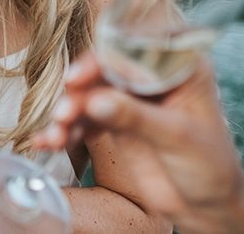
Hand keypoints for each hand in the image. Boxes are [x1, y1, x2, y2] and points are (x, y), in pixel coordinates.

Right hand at [34, 51, 243, 233]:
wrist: (204, 206)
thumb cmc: (208, 166)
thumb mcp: (177, 137)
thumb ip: (136, 117)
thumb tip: (96, 100)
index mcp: (175, 67)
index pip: (134, 50)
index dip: (102, 59)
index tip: (77, 78)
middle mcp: (147, 76)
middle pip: (102, 69)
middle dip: (78, 90)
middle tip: (64, 111)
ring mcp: (127, 97)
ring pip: (87, 94)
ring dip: (67, 113)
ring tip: (56, 135)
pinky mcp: (111, 119)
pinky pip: (82, 119)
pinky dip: (64, 131)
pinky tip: (48, 142)